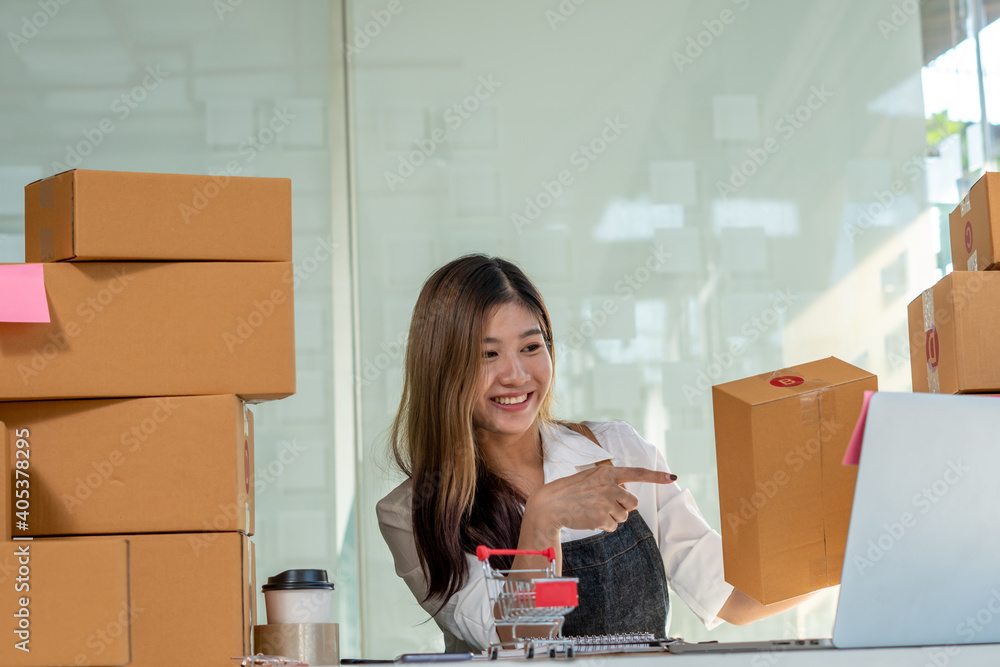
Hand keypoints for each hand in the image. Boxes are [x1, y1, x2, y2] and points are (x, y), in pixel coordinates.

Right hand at [525, 466, 676, 534]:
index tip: (672, 477)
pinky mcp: (601, 517)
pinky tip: (589, 518)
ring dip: (611, 517)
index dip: (656, 476)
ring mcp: (606, 502)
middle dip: (622, 507)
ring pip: (623, 517)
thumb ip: (611, 483)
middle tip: (604, 504)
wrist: (551, 504)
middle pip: (632, 503)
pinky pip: (613, 526)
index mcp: (607, 472)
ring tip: (592, 510)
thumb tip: (628, 498)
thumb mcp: (592, 478)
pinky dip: (603, 525)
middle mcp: (609, 485)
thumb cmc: (572, 491)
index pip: (637, 473)